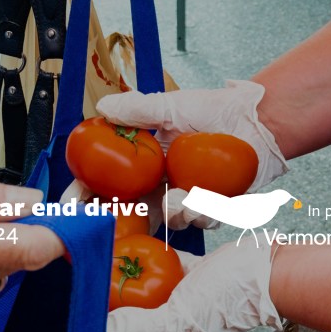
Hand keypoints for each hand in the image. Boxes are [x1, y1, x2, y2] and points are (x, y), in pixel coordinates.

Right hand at [96, 80, 288, 229]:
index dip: (87, 194)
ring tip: (186, 199)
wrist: (257, 120)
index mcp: (147, 164)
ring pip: (170, 222)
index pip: (108, 183)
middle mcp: (163, 185)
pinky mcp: (214, 208)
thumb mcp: (171, 106)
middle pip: (133, 213)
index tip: (73, 204)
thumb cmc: (215, 111)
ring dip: (175, 214)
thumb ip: (137, 110)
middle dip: (123, 223)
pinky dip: (204, 213)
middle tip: (118, 225)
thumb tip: (102, 108)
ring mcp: (187, 199)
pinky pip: (203, 222)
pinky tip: (209, 200)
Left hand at [106, 239, 282, 331]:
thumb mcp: (182, 316)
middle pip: (132, 312)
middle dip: (109, 301)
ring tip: (106, 263)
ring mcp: (182, 293)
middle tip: (89, 280)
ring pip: (146, 289)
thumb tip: (108, 331)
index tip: (83, 309)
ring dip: (127, 278)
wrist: (265, 273)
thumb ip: (144, 326)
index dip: (104, 329)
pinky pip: (166, 265)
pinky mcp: (193, 272)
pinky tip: (138, 248)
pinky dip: (152, 258)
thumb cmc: (230, 299)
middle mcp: (172, 315)